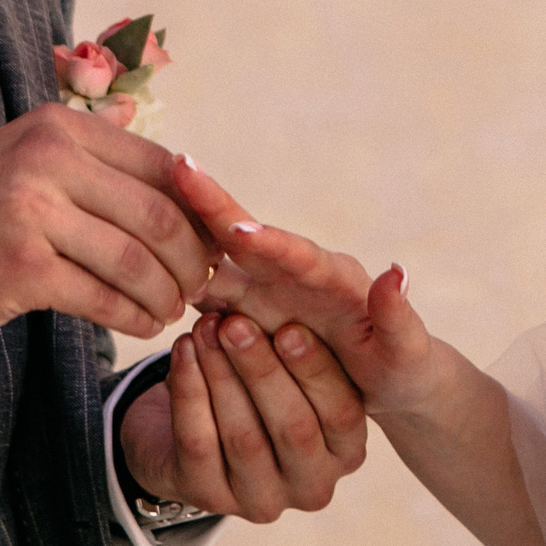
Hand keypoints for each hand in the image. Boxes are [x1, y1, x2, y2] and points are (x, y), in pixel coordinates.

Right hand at [0, 103, 215, 339]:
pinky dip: (133, 316)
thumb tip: (188, 177)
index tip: (211, 242)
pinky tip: (141, 324)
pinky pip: (102, 297)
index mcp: (60, 127)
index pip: (161, 165)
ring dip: (166, 293)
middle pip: (159, 214)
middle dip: (192, 258)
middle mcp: (48, 158)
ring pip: (136, 260)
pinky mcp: (20, 267)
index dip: (198, 211)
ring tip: (171, 309)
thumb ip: (98, 164)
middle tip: (200, 285)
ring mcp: (32, 211)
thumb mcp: (31, 161)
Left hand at [118, 313, 368, 520]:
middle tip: (236, 324)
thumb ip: (306, 339)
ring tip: (205, 329)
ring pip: (244, 437)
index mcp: (346, 450)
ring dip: (221, 375)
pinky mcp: (209, 498)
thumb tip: (320, 286)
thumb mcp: (292, 362)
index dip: (316, 371)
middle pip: (293, 428)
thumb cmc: (258, 381)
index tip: (289, 328)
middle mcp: (312, 485)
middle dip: (262, 370)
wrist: (187, 426)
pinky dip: (188, 392)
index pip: (342, 414)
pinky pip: (198, 444)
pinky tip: (183, 352)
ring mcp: (261, 499)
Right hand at [171, 159, 441, 417]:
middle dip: (216, 205)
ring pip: (217, 257)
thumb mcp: (406, 350)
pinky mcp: (243, 307)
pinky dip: (176, 268)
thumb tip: (398, 272)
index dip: (271, 243)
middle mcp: (292, 272)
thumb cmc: (401, 363)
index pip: (299, 255)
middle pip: (247, 237)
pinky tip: (138, 251)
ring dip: (184, 232)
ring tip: (144, 197)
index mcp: (333, 277)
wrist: (382, 377)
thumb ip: (398, 316)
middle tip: (181, 168)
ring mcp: (265, 287)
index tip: (241, 231)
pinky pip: (205, 286)